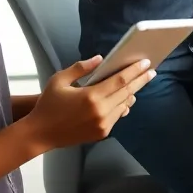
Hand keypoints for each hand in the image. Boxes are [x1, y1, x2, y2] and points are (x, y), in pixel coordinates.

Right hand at [23, 56, 155, 149]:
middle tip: (151, 71)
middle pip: (127, 92)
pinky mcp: (102, 134)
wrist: (41, 134)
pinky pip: (118, 116)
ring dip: (132, 93)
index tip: (145, 62)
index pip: (120, 80)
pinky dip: (123, 106)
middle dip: (141, 80)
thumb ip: (81, 68)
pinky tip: (126, 99)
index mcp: (91, 96)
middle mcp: (101, 111)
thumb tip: (99, 59)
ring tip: (139, 83)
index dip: (135, 70)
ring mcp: (103, 124)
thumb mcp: (60, 80)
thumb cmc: (48, 104)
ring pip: (124, 105)